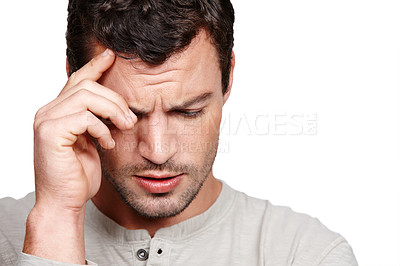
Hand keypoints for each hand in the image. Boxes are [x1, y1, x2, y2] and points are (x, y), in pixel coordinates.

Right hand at [23, 49, 135, 263]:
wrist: (65, 202)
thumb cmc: (79, 175)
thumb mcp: (92, 142)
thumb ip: (97, 121)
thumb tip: (116, 106)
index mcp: (58, 112)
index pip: (77, 81)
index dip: (95, 66)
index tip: (112, 56)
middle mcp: (47, 112)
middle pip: (86, 86)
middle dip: (115, 99)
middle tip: (130, 118)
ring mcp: (46, 121)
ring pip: (85, 96)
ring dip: (112, 111)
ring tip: (124, 127)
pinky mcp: (50, 134)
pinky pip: (84, 118)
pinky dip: (102, 129)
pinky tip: (107, 144)